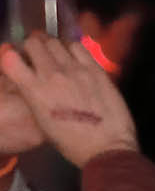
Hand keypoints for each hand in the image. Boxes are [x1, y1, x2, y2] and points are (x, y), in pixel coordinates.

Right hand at [0, 34, 140, 165]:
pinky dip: (70, 46)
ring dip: (51, 44)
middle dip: (32, 45)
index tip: (19, 59)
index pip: (10, 58)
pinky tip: (72, 55)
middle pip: (34, 43)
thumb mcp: (42, 121)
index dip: (13, 55)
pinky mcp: (94, 69)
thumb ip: (33, 94)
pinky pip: (77, 46)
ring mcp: (74, 70)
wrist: (106, 149)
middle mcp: (51, 75)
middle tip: (37, 52)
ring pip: (54, 41)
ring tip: (54, 52)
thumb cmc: (73, 143)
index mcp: (34, 91)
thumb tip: (31, 78)